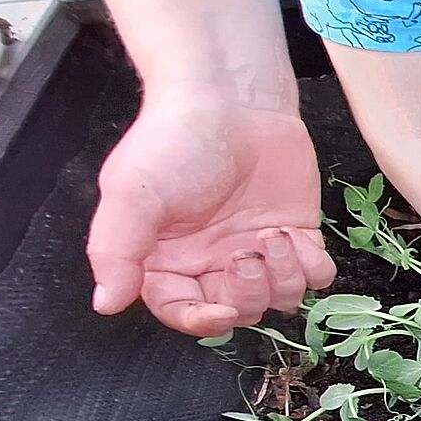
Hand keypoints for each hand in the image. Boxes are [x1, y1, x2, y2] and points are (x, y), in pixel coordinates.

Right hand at [88, 101, 334, 336]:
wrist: (231, 98)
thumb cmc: (174, 140)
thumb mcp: (131, 195)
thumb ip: (116, 252)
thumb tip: (105, 303)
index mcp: (167, 257)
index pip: (182, 310)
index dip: (202, 321)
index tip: (220, 310)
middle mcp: (212, 259)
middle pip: (237, 310)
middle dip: (247, 294)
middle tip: (246, 255)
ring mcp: (256, 248)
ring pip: (278, 298)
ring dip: (281, 279)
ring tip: (272, 236)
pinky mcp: (296, 233)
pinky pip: (314, 275)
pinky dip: (311, 267)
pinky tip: (295, 236)